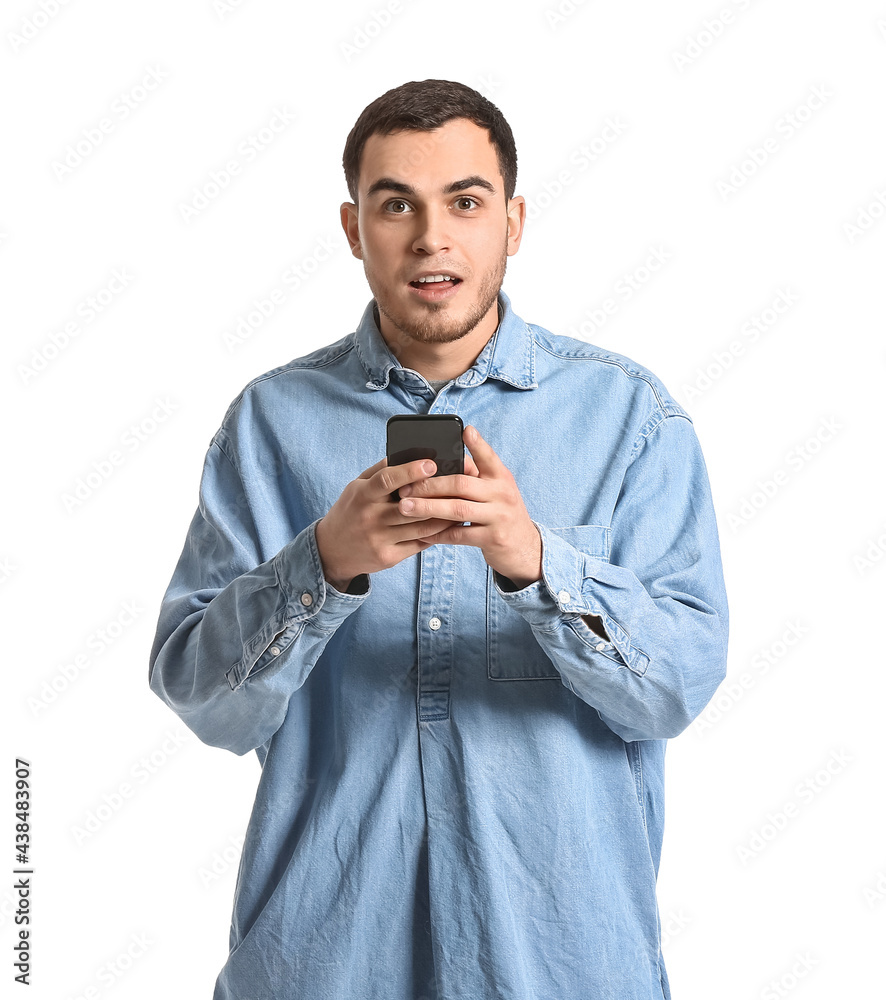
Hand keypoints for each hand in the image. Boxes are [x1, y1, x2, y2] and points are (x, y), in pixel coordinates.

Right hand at [314, 457, 471, 591]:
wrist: (331, 550)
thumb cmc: (350, 511)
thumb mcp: (356, 487)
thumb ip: (379, 472)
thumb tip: (406, 454)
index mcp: (362, 495)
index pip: (387, 480)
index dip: (410, 471)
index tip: (431, 463)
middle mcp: (370, 518)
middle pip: (409, 506)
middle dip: (436, 495)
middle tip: (459, 484)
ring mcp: (380, 540)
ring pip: (420, 527)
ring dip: (443, 516)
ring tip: (461, 503)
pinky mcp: (388, 557)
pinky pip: (419, 544)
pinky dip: (437, 534)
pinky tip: (449, 524)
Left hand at [397, 425, 542, 588]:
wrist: (524, 548)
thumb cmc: (501, 513)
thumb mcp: (497, 491)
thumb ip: (476, 476)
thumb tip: (444, 462)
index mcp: (502, 478)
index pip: (489, 457)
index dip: (477, 443)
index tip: (465, 430)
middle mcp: (502, 494)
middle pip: (461, 484)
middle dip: (430, 485)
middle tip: (405, 487)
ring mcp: (499, 517)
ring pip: (457, 509)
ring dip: (428, 507)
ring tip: (405, 507)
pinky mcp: (493, 539)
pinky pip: (459, 535)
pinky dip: (438, 533)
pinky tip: (421, 532)